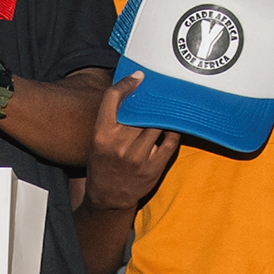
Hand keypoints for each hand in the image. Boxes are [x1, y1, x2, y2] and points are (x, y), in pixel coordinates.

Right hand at [83, 75, 179, 214]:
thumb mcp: (98, 139)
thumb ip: (112, 118)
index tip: (139, 77)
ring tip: (169, 105)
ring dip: (164, 113)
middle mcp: (119, 144)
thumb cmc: (103, 163)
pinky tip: (173, 125)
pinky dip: (174, 131)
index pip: (113, 98)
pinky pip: (170, 141)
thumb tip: (133, 90)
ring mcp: (138, 157)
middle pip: (141, 110)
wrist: (108, 196)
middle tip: (160, 90)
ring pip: (158, 124)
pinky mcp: (154, 167)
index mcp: (102, 134)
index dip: (127, 83)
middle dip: (151, 99)